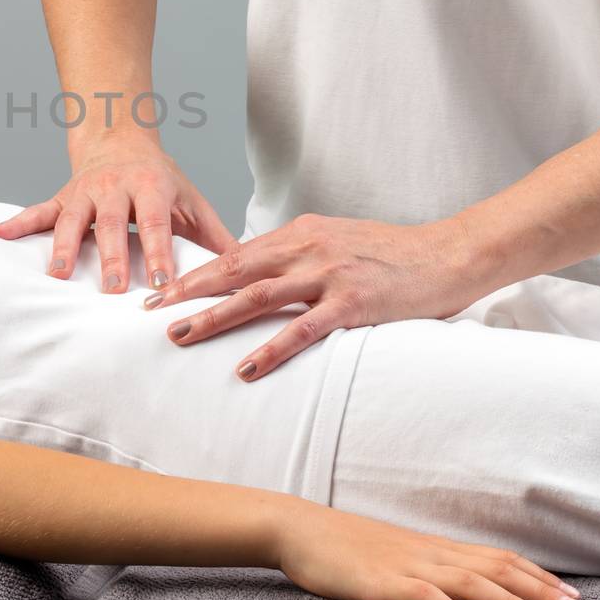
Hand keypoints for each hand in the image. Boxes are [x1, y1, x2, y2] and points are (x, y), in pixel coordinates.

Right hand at [0, 135, 233, 293]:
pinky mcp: (61, 198)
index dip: (158, 253)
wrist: (120, 138)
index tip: (160, 284)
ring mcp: (84, 193)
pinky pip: (37, 211)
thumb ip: (216, 236)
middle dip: (111, 257)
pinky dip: (16, 223)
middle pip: (111, 225)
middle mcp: (115, 188)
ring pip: (71, 220)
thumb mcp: (191, 199)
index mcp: (151, 188)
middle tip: (111, 289)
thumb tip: (248, 270)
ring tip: (59, 274)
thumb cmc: (161, 179)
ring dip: (64, 247)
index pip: (155, 224)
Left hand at [157, 212, 492, 379]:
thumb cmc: (393, 253)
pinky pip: (303, 329)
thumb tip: (258, 277)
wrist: (450, 253)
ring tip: (180, 337)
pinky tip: (246, 368)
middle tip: (150, 312)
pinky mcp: (354, 302)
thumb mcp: (337, 242)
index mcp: (301, 232)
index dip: (195, 272)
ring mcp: (330, 274)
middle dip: (187, 291)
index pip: (236, 253)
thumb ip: (298, 256)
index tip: (160, 290)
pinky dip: (271, 349)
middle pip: (234, 270)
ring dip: (213, 317)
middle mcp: (308, 247)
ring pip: (257, 296)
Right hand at [273, 499, 585, 599]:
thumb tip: (459, 590)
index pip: (498, 558)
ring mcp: (407, 566)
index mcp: (434, 548)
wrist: (299, 529)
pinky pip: (423, 596)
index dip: (537, 576)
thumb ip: (427, 569)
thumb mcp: (393, 555)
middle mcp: (429, 553)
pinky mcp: (382, 582)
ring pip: (469, 581)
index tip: (571, 595)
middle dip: (540, 589)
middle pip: (496, 568)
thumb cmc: (343, 546)